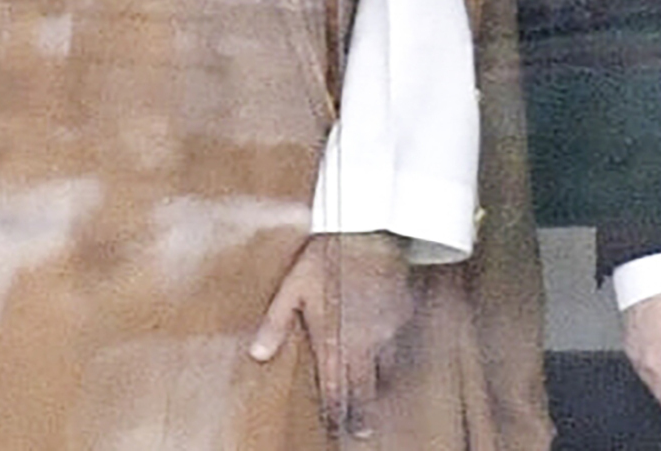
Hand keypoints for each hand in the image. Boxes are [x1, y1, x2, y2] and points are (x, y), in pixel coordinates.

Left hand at [249, 232, 417, 437]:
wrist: (369, 229)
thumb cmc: (326, 256)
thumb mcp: (291, 288)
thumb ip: (276, 323)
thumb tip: (258, 354)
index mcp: (334, 340)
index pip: (336, 389)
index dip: (335, 411)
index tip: (335, 426)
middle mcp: (364, 342)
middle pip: (366, 389)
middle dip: (363, 411)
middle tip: (361, 430)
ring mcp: (387, 329)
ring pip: (386, 368)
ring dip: (378, 383)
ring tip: (376, 394)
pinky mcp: (402, 312)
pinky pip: (397, 340)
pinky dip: (392, 351)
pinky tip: (387, 349)